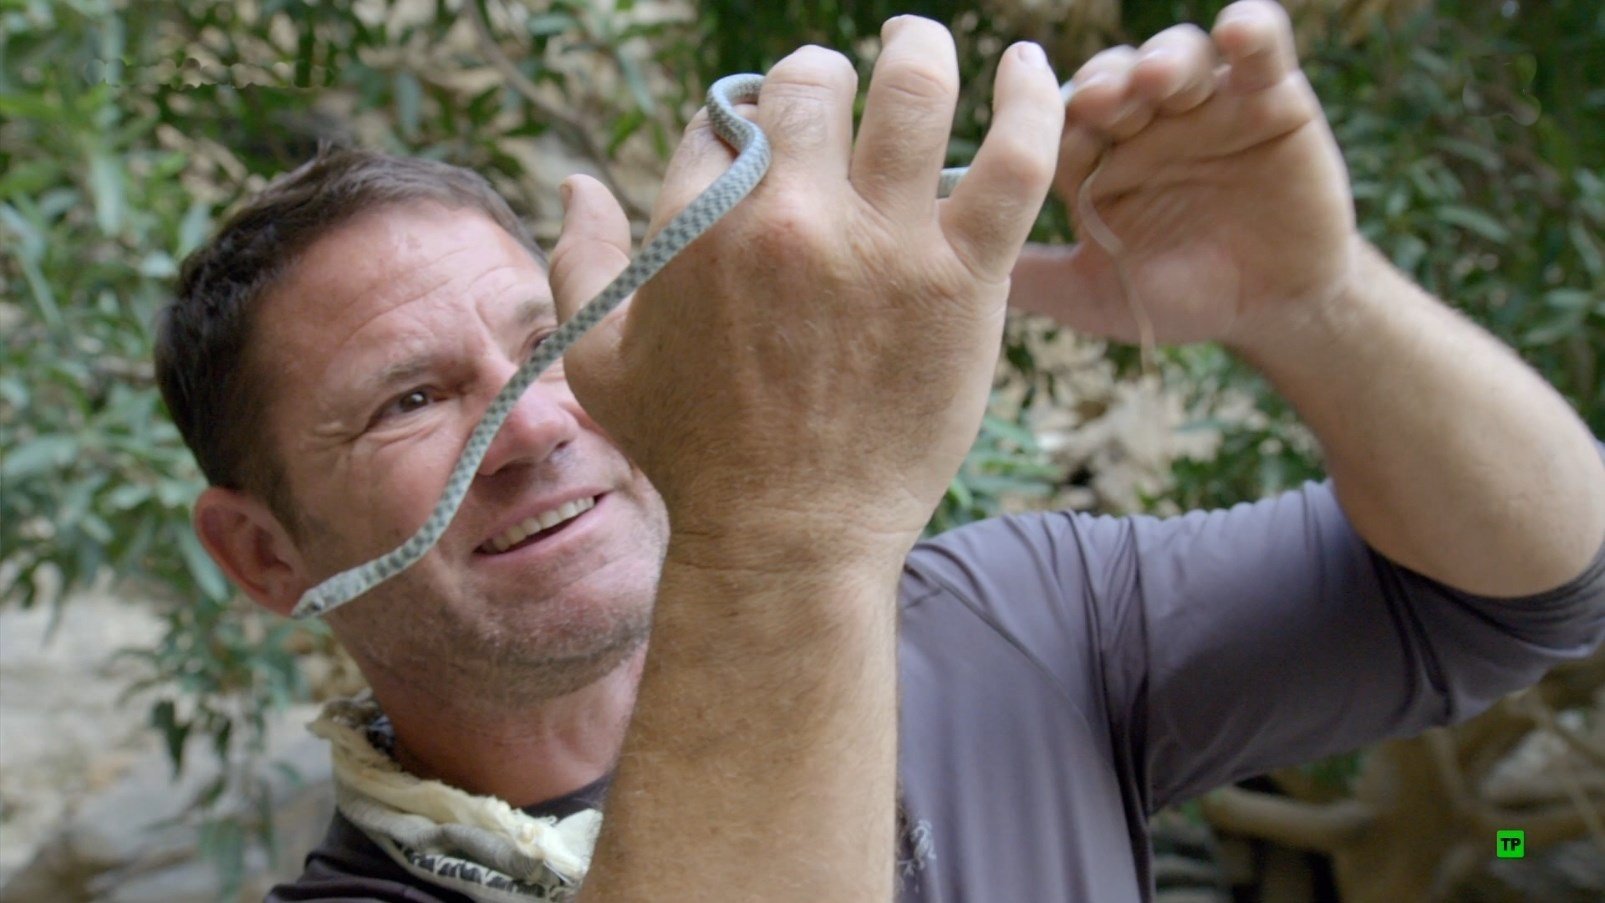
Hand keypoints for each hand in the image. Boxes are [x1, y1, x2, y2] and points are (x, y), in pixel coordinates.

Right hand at [549, 18, 1062, 564]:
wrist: (788, 538)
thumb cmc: (693, 455)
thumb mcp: (602, 362)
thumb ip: (581, 262)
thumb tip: (577, 181)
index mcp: (700, 223)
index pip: (724, 117)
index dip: (743, 124)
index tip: (763, 152)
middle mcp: (788, 216)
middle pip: (811, 82)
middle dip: (817, 80)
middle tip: (835, 101)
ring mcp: (884, 245)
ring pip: (914, 92)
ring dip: (915, 51)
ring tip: (914, 49)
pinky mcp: (963, 280)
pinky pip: (1015, 161)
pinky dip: (1030, 100)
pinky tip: (1026, 64)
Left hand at [1010, 0, 1356, 347]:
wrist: (1268, 313)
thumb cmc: (1173, 301)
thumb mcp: (1091, 296)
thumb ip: (1032, 278)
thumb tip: (946, 278)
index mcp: (1095, 158)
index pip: (1060, 121)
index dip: (1047, 116)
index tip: (1032, 120)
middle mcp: (1144, 121)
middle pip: (1114, 77)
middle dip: (1102, 82)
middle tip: (1095, 99)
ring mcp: (1206, 104)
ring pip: (1177, 55)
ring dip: (1163, 58)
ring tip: (1154, 80)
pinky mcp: (1272, 98)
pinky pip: (1262, 49)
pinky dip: (1252, 31)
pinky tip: (1236, 31)